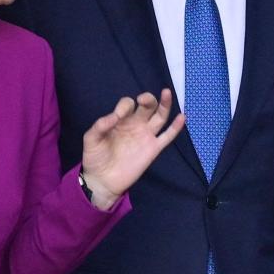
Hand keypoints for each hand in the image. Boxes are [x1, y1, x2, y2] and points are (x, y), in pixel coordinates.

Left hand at [81, 90, 184, 208]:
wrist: (102, 181)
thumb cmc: (95, 158)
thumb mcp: (91, 139)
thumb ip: (100, 126)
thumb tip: (115, 116)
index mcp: (121, 120)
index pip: (128, 104)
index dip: (124, 106)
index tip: (117, 116)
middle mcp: (136, 124)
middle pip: (147, 106)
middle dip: (147, 98)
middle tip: (142, 99)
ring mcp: (146, 136)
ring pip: (160, 117)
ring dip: (164, 104)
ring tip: (166, 93)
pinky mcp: (153, 149)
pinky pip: (167, 136)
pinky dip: (176, 127)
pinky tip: (182, 117)